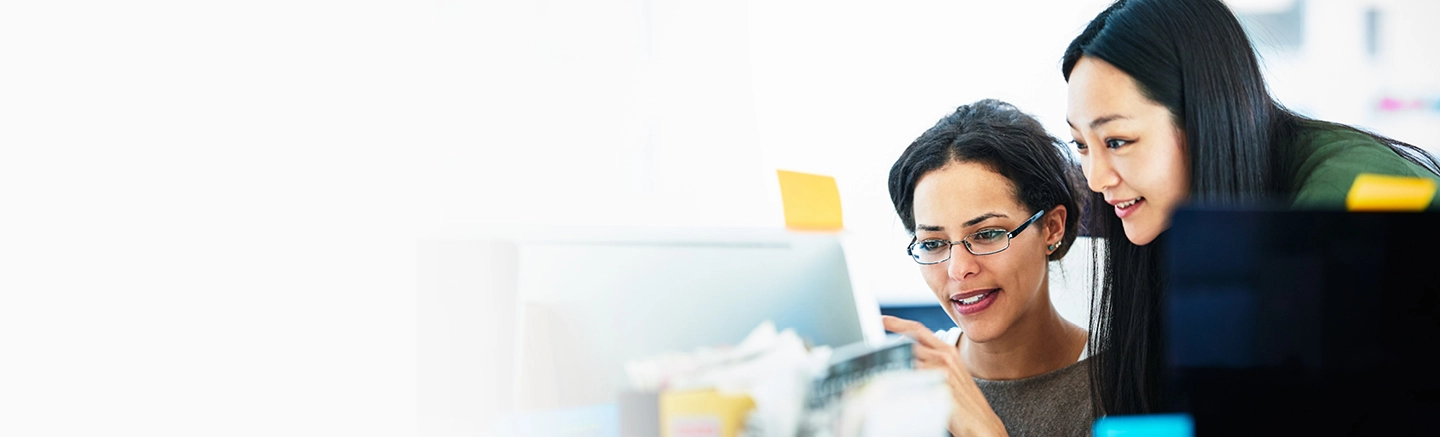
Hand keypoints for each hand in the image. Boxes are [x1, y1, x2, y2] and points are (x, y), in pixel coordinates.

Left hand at [882, 315, 1007, 436]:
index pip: (917, 330)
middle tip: (879, 356)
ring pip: (907, 362)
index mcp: (947, 351)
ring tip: (891, 379)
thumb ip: (930, 362)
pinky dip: (903, 386)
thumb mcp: (950, 374)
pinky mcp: (939, 390)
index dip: (897, 323)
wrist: (983, 423)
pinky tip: (900, 393)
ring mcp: (942, 373)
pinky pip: (912, 383)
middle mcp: (944, 358)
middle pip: (907, 345)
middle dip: (891, 350)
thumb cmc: (965, 401)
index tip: (881, 319)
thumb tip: (909, 358)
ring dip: (896, 369)